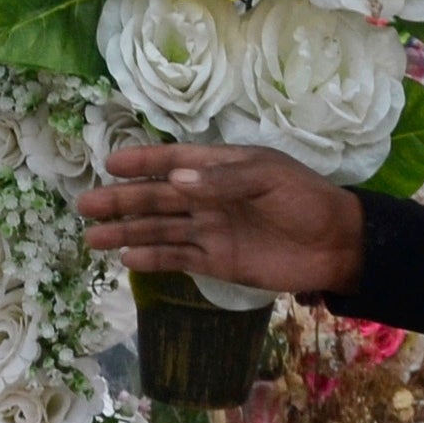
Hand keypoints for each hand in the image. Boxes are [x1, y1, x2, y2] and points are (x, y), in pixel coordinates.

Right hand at [79, 144, 367, 295]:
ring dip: (127, 231)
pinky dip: (152, 258)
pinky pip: (177, 257)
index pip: (172, 160)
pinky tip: (127, 257)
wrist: (338, 245)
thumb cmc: (307, 200)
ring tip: (92, 237)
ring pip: (160, 229)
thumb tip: (176, 181)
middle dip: (121, 200)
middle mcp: (209, 197)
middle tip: (85, 204)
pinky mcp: (217, 262)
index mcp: (221, 167)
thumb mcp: (269, 178)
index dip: (142, 162)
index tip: (110, 163)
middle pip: (157, 197)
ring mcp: (211, 230)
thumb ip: (223, 180)